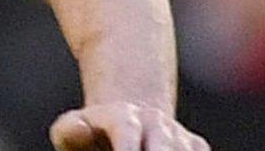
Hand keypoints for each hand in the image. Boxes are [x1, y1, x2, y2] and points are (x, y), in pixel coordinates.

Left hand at [51, 105, 207, 150]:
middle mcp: (154, 121)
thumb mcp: (70, 132)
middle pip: (164, 144)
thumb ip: (69, 133)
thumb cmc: (90, 136)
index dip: (126, 147)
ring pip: (184, 149)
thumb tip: (82, 129)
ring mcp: (177, 134)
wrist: (124, 126)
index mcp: (122, 116)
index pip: (127, 128)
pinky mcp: (195, 146)